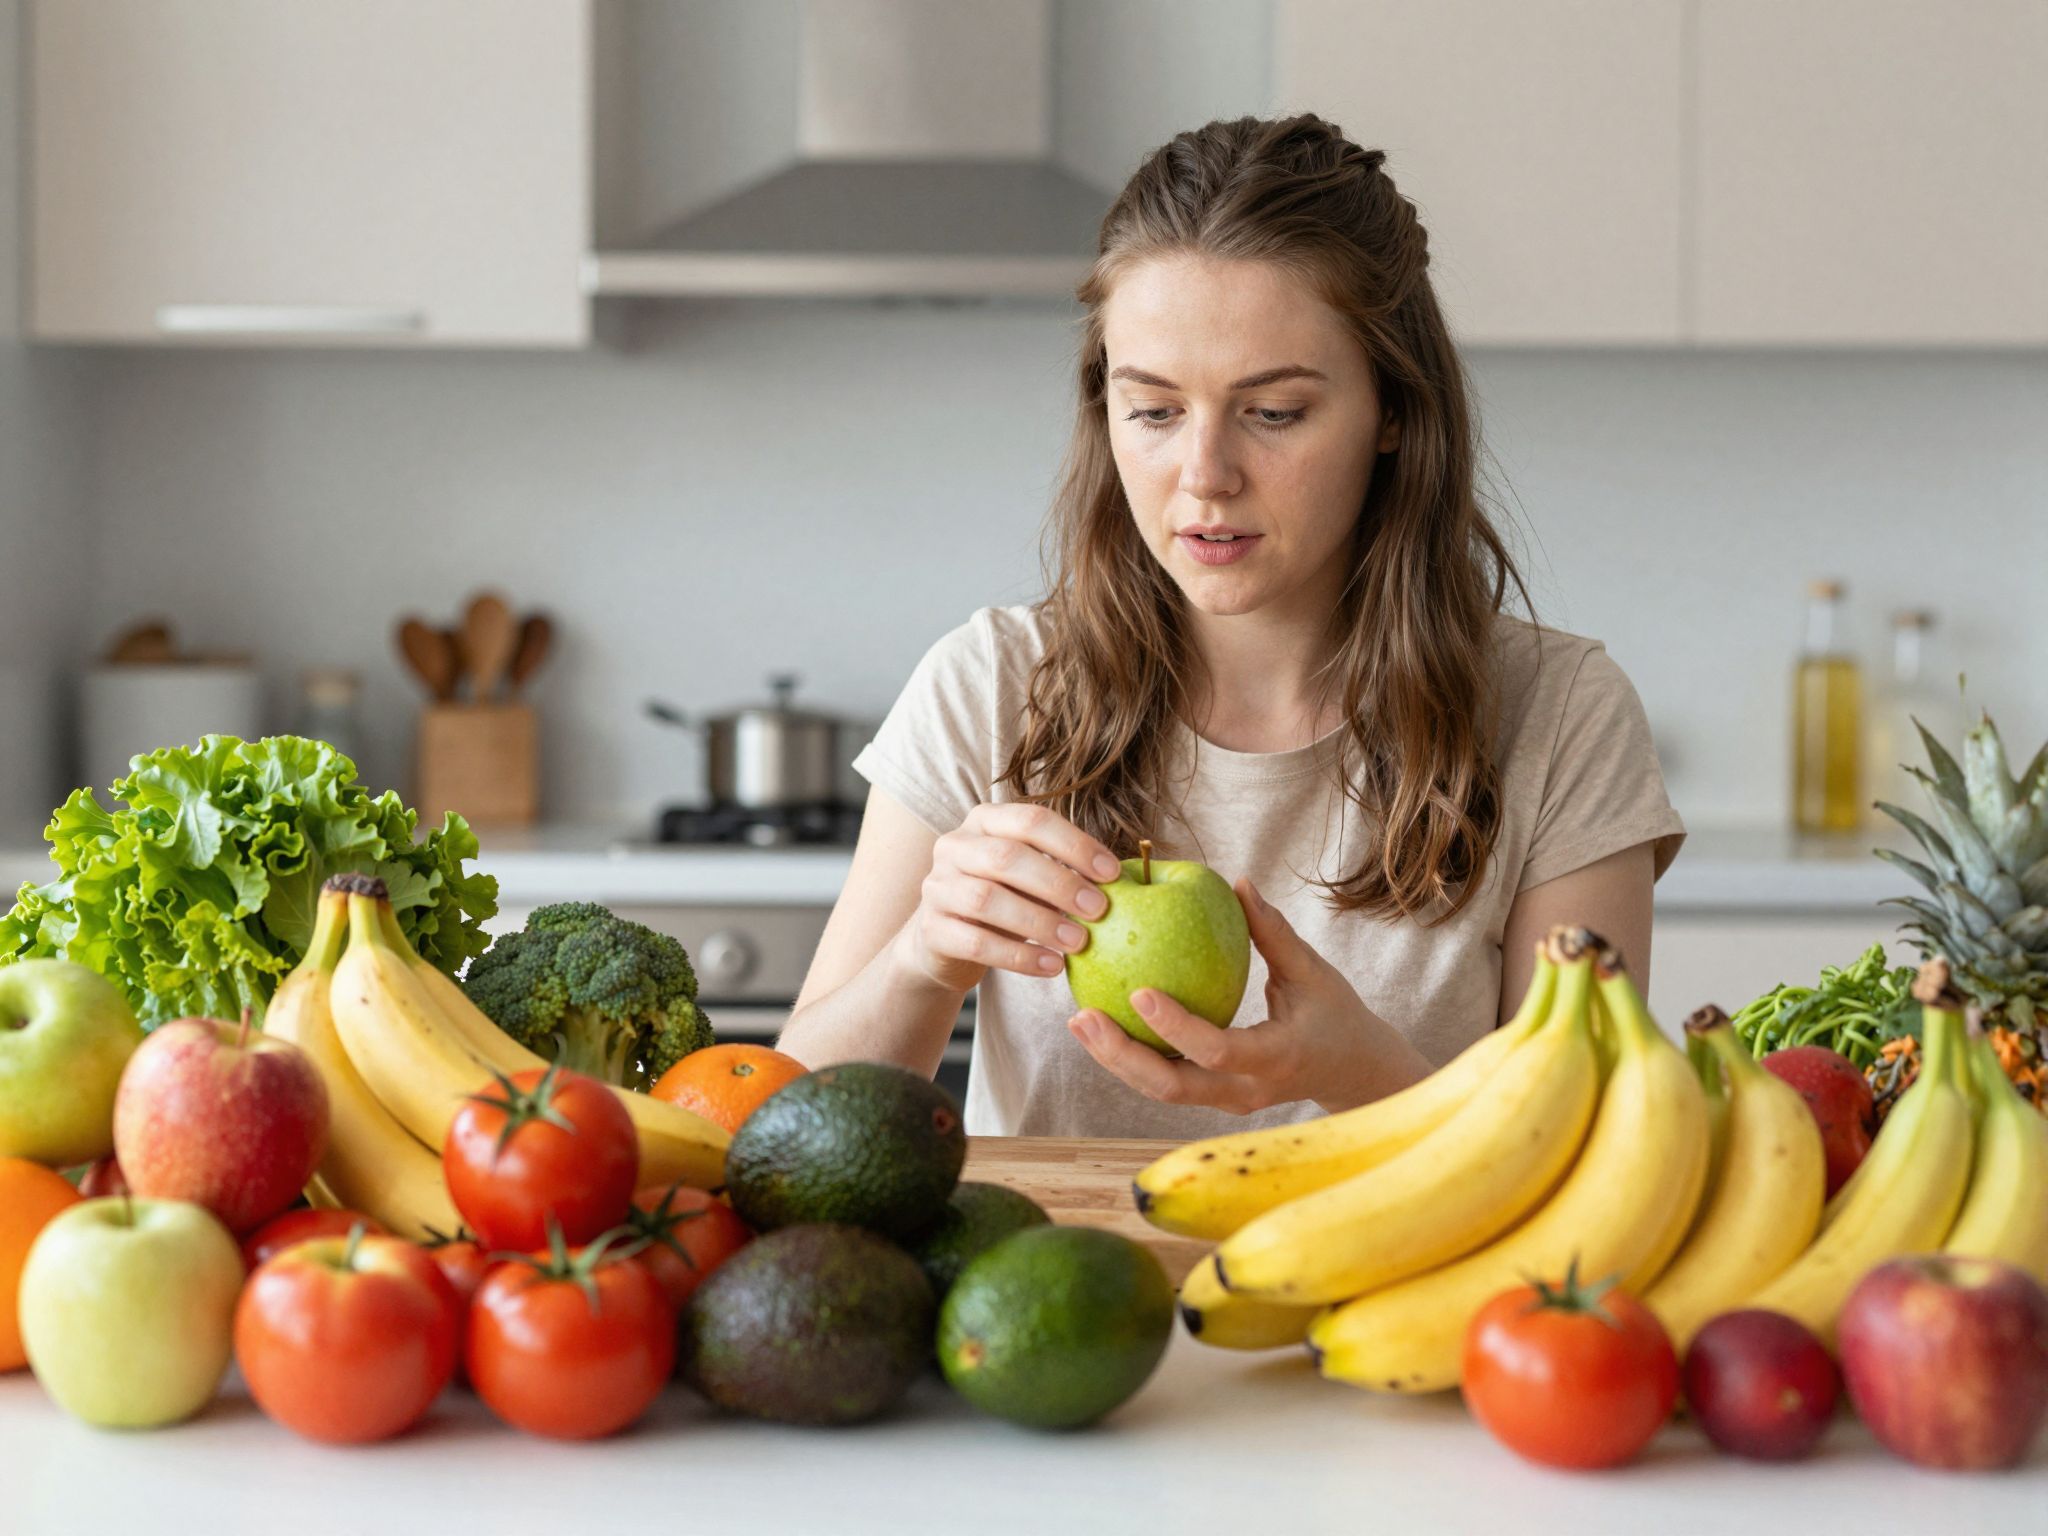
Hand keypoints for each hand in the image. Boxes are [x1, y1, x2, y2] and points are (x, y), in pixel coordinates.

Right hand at [893, 802, 1123, 997]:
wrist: (946, 939)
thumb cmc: (1004, 899)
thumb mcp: (1030, 876)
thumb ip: (1062, 870)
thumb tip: (1117, 881)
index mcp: (985, 820)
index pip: (1031, 820)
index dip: (1074, 844)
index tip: (1112, 874)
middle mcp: (954, 846)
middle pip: (1007, 857)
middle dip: (1059, 884)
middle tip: (1099, 911)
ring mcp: (936, 887)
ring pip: (987, 900)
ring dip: (1039, 922)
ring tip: (1078, 943)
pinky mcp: (931, 929)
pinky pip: (975, 942)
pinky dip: (1018, 956)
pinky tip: (1051, 966)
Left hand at [1066, 878, 1431, 1114]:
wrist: (1353, 1072)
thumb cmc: (1336, 1014)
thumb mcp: (1313, 972)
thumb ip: (1274, 932)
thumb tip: (1239, 882)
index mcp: (1277, 1058)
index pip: (1218, 1050)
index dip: (1176, 1026)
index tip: (1139, 990)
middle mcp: (1247, 1090)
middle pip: (1173, 1087)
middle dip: (1122, 1056)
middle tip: (1082, 1015)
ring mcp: (1228, 1101)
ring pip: (1161, 1092)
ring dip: (1115, 1060)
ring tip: (1078, 1021)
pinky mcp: (1214, 1098)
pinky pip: (1166, 1082)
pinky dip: (1131, 1058)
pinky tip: (1100, 1027)